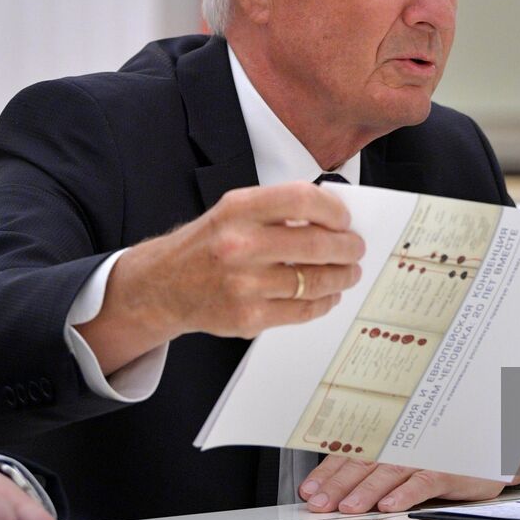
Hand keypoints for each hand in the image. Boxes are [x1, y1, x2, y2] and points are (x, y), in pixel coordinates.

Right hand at [77, 182, 364, 373]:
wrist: (162, 286)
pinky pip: (301, 310)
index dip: (334, 210)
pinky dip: (323, 302)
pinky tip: (328, 295)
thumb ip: (279, 209)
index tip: (345, 219)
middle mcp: (240, 246)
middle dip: (347, 248)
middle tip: (356, 249)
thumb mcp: (235, 210)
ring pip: (314, 281)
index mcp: (239, 210)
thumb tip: (334, 216)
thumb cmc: (208, 244)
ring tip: (349, 273)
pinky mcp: (247, 318)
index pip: (303, 201)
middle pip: (316, 245)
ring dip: (341, 277)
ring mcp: (243, 285)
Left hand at [298, 455, 507, 513]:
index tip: (309, 490)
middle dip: (340, 483)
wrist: (496, 443)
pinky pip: (425, 480)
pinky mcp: (450, 465)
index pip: (354, 453)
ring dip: (367, 490)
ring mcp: (428, 451)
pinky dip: (406, 493)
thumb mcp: (411, 454)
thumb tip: (339, 489)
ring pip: (391, 470)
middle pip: (366, 461)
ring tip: (348, 508)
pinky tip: (390, 505)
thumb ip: (380, 466)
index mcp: (391, 439)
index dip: (330, 471)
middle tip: (320, 502)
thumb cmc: (448, 450)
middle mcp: (405, 441)